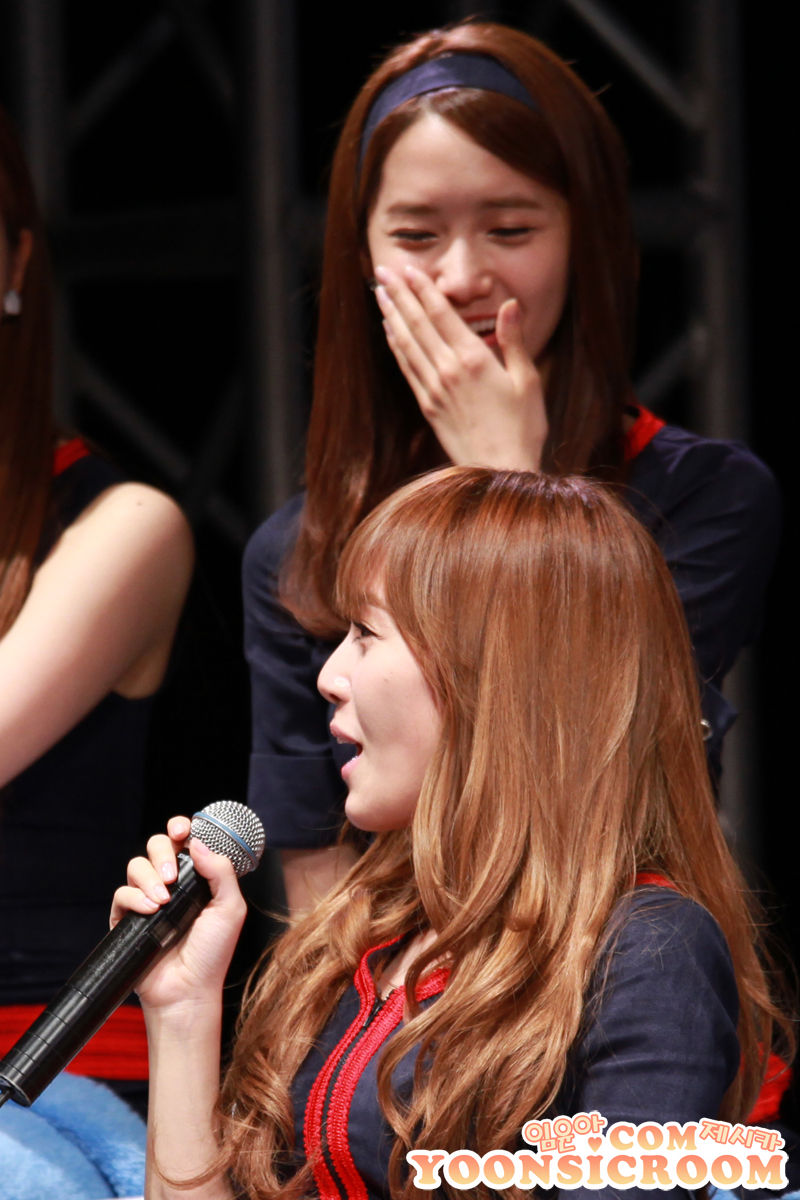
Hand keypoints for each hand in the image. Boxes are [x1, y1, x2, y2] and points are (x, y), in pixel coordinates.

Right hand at [110, 816, 246, 1014]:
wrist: (188, 990)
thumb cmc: (212, 952)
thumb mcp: (230, 908)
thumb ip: (221, 871)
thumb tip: (199, 841)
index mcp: (196, 878)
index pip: (184, 841)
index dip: (180, 827)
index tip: (182, 829)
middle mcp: (171, 885)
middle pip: (157, 846)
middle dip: (163, 852)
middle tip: (172, 876)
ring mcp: (147, 900)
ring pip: (136, 865)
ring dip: (149, 877)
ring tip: (162, 900)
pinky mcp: (127, 918)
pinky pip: (121, 893)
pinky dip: (134, 897)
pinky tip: (150, 910)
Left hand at [374, 264, 547, 470]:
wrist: (500, 472)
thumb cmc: (522, 429)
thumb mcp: (528, 382)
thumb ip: (514, 342)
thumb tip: (510, 305)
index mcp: (474, 360)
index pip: (442, 315)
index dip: (423, 289)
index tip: (409, 268)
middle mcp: (448, 371)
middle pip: (418, 323)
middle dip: (399, 294)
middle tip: (383, 269)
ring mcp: (434, 389)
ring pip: (407, 343)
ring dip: (392, 315)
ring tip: (379, 292)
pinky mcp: (428, 407)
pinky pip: (407, 368)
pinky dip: (396, 346)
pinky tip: (390, 332)